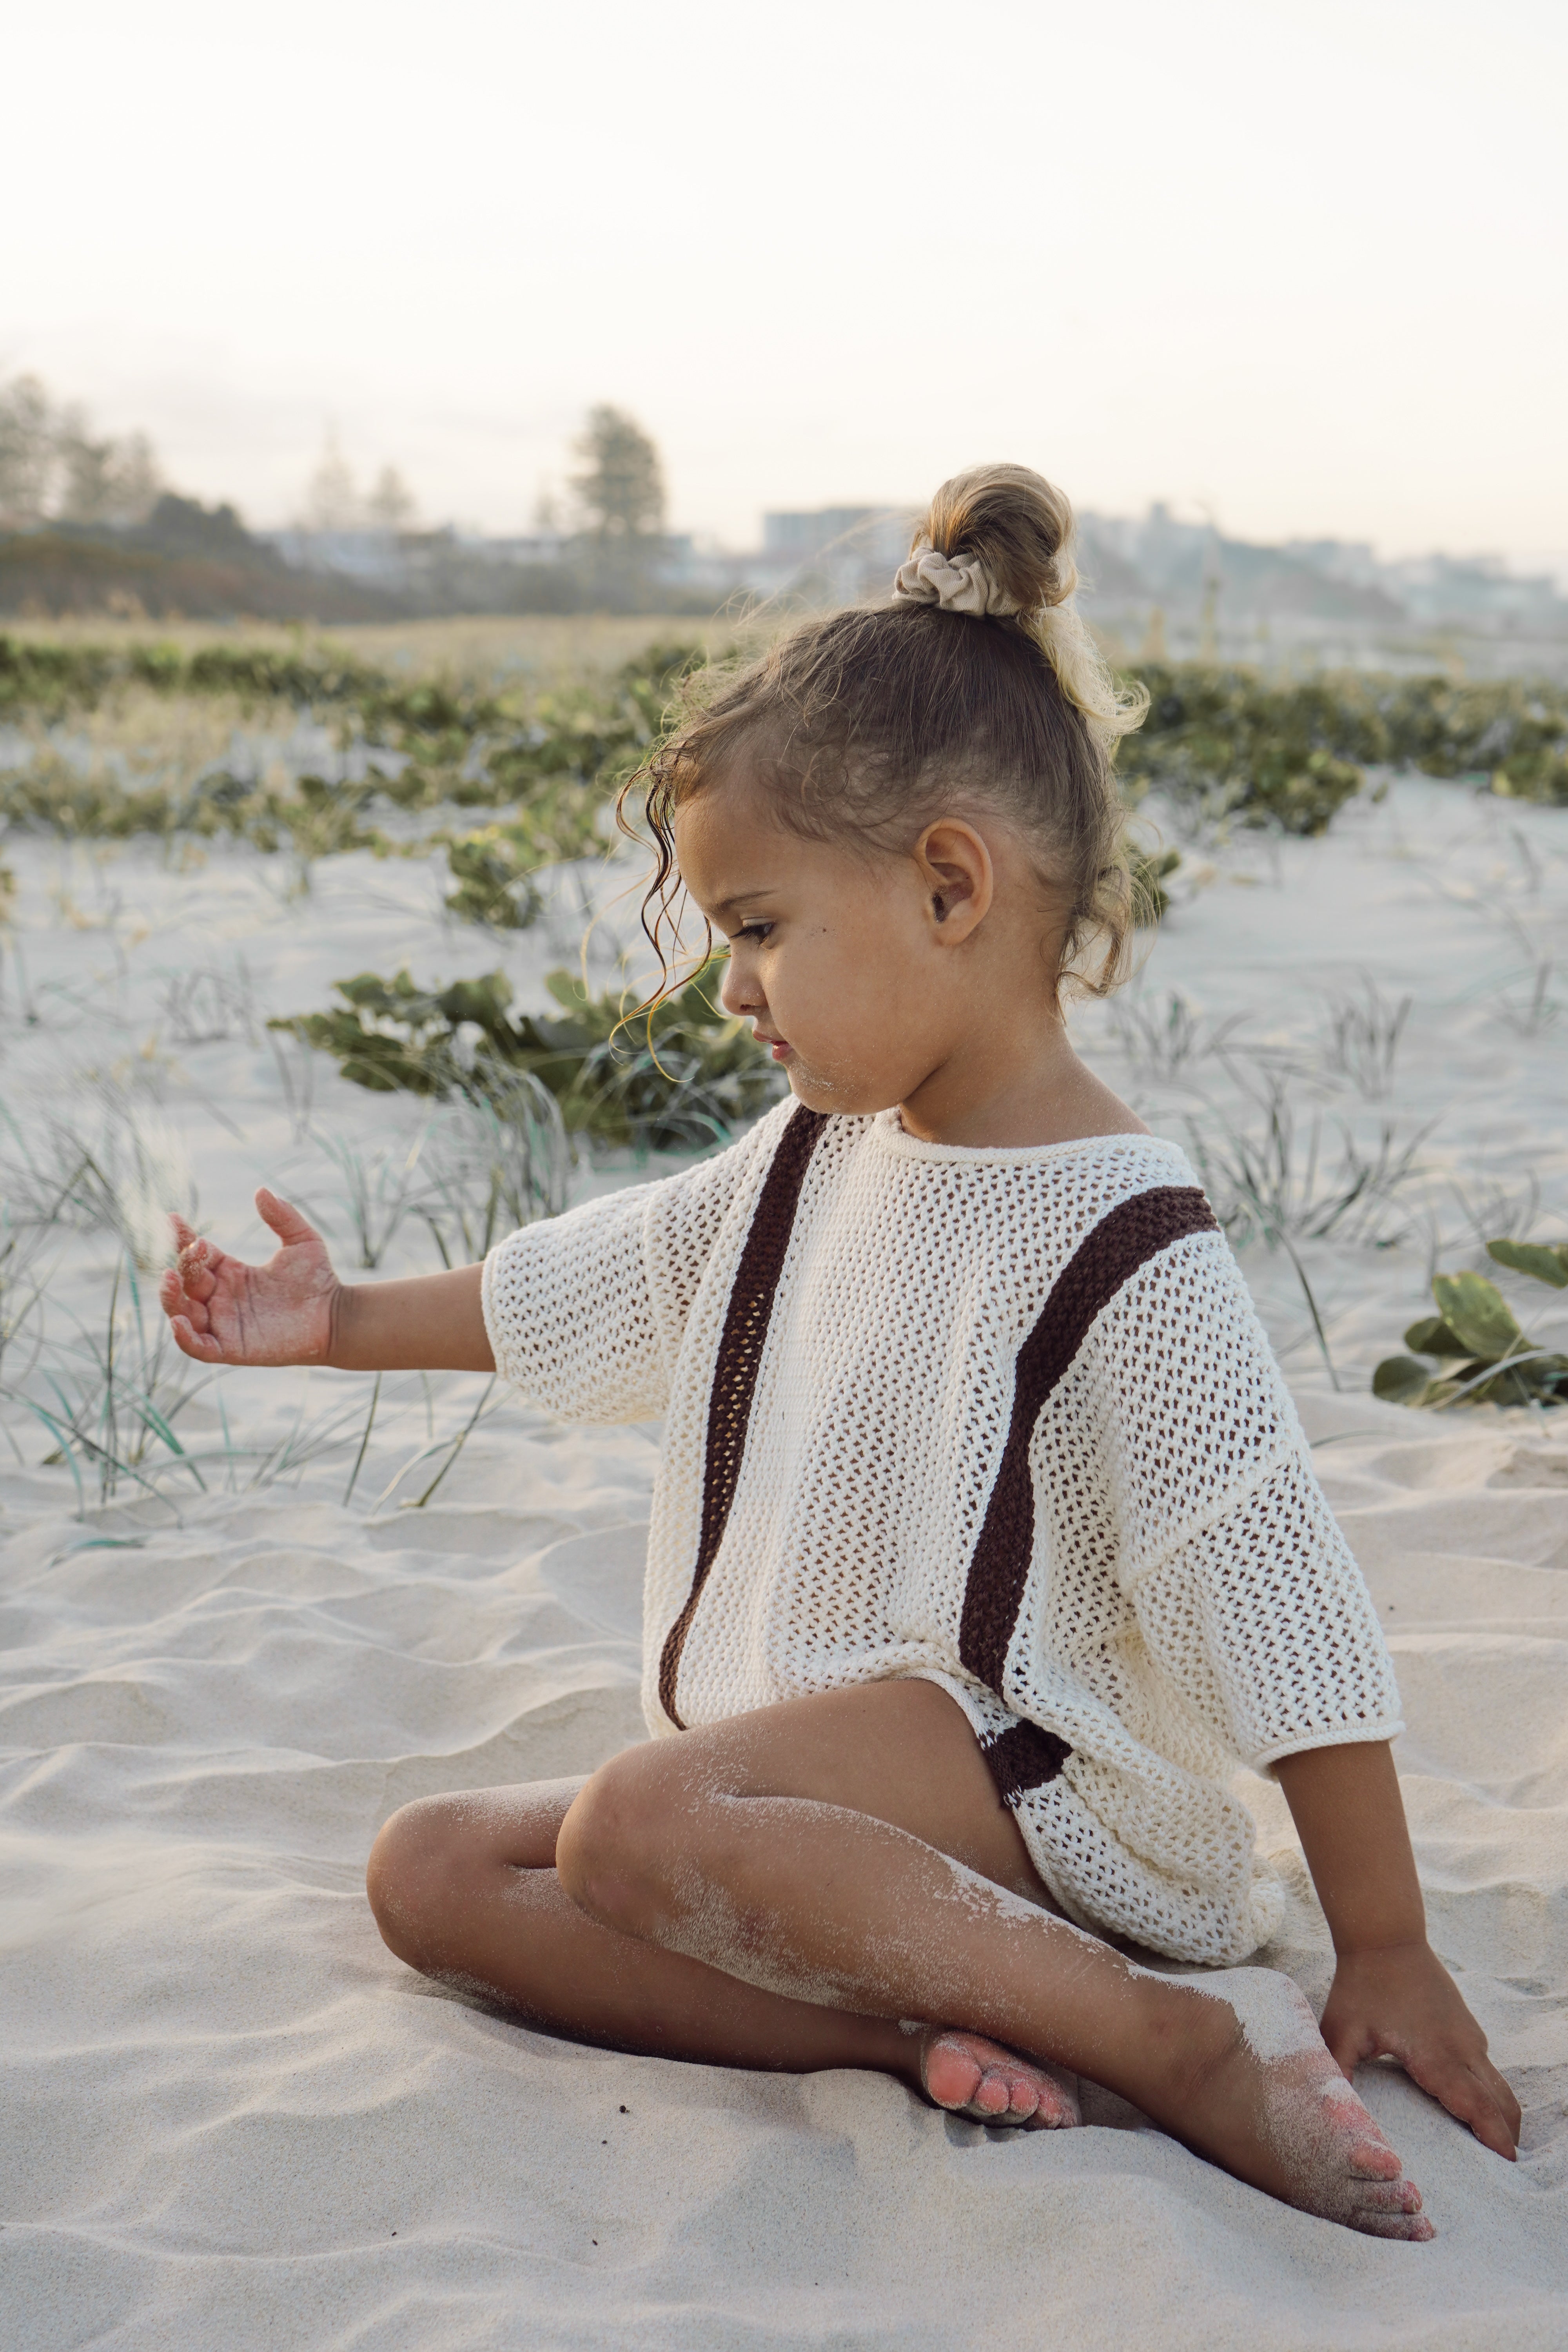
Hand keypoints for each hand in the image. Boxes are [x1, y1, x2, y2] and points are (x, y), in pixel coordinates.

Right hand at [160, 1189, 340, 1365]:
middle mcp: (223, 1297)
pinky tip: (177, 1322)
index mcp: (232, 1272)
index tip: (174, 1219)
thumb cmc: (318, 1280)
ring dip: (171, 1298)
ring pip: (184, 1313)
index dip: (184, 1238)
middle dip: (184, 1265)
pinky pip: (198, 1347)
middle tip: (193, 1250)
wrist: (336, 1317)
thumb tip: (261, 1191)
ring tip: (170, 1279)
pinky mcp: (232, 1348)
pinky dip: (184, 1337)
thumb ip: (283, 1217)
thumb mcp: (302, 1242)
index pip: (197, 1255)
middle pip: (187, 1282)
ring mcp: (225, 1323)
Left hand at [1319, 1939, 1520, 2160]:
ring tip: (1492, 2150)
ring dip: (1501, 2117)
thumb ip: (1337, 2072)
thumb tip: (1328, 2113)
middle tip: (1501, 2172)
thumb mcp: (1341, 2030)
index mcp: (1438, 2056)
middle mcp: (1463, 2048)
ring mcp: (1469, 2036)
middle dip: (1506, 2139)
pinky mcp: (1466, 2026)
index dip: (1495, 2140)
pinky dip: (1491, 2095)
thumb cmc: (1362, 1984)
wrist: (1385, 1935)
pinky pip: (1487, 2069)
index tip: (1507, 2169)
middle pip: (1501, 2103)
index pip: (1479, 2107)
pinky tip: (1473, 2109)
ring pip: (1499, 2086)